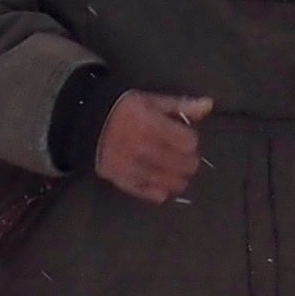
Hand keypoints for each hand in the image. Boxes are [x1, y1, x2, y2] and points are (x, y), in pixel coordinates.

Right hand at [94, 92, 211, 204]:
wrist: (85, 123)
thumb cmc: (124, 110)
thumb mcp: (151, 101)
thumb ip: (181, 106)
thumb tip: (209, 105)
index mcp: (151, 125)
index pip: (189, 142)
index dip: (190, 140)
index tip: (184, 138)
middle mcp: (143, 148)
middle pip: (185, 165)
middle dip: (188, 160)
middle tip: (182, 156)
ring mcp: (133, 167)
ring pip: (172, 183)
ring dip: (179, 177)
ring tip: (174, 170)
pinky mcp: (122, 181)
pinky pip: (152, 194)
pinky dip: (160, 190)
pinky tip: (160, 181)